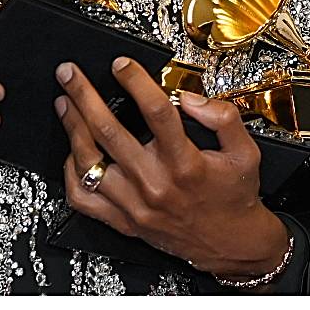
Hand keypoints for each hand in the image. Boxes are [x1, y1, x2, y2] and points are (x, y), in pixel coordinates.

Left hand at [54, 58, 288, 279]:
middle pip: (110, 131)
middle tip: (69, 74)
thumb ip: (223, 118)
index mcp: (186, 164)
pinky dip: (71, 173)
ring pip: (90, 163)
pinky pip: (84, 198)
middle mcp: (156, 184)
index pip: (156, 113)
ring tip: (64, 104)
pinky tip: (72, 152)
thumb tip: (190, 98)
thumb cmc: (234, 196)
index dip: (135, 82)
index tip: (121, 65)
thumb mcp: (246, 152)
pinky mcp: (124, 221)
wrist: (231, 245)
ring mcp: (135, 205)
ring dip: (72, 129)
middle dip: (84, 96)